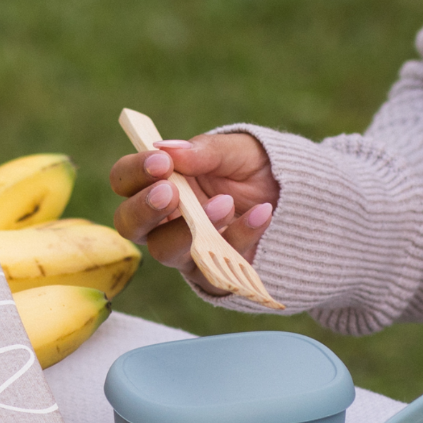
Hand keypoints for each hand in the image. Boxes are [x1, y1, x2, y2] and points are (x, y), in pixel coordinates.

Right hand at [110, 130, 278, 284]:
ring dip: (188, 229)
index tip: (161, 162)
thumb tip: (168, 149)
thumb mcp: (237, 151)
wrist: (298, 200)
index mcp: (160, 182)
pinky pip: (214, 266)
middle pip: (128, 224)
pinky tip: (262, 214)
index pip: (125, 180)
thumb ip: (204, 151)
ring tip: (225, 204)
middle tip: (170, 193)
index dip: (134, 172)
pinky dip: (240, 237)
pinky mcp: (212, 273)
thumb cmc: (255, 171)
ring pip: (163, 251)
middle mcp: (163, 220)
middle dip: (143, 209)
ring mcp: (185, 249)